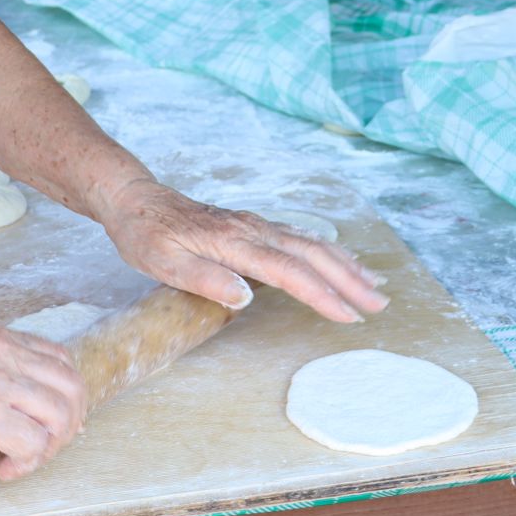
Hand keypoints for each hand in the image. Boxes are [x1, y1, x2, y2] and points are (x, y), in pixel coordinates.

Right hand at [0, 319, 86, 480]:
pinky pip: (33, 442)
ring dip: (50, 445)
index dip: (63, 393)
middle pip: (70, 383)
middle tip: (47, 445)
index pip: (58, 357)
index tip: (51, 419)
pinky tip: (5, 468)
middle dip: (68, 421)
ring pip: (59, 413)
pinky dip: (27, 462)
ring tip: (25, 459)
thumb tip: (18, 397)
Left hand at [93, 178, 389, 324]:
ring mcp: (256, 224)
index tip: (348, 316)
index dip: (321, 294)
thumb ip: (204, 278)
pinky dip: (327, 251)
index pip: (288, 271)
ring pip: (312, 242)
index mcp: (234, 241)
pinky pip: (300, 237)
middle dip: (349, 280)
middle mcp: (252, 229)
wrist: (135, 199)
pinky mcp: (253, 225)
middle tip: (379, 305)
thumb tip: (246, 296)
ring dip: (345, 264)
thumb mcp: (162, 262)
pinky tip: (340, 260)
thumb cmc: (145, 234)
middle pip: (312, 254)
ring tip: (373, 286)